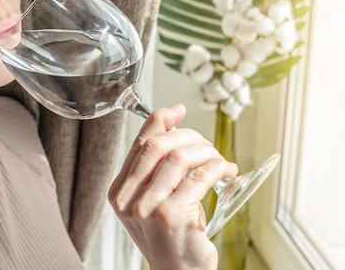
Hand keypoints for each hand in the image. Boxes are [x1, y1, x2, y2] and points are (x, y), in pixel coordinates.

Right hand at [108, 104, 237, 269]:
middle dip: (188, 137)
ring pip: (179, 158)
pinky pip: (199, 177)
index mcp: (119, 191)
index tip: (178, 109)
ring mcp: (148, 209)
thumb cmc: (169, 235)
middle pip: (158, 146)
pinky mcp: (173, 216)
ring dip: (207, 152)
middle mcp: (128, 199)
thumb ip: (157, 165)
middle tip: (206, 145)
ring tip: (219, 160)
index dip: (159, 121)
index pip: (139, 145)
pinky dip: (218, 167)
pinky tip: (226, 172)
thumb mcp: (154, 198)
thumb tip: (171, 119)